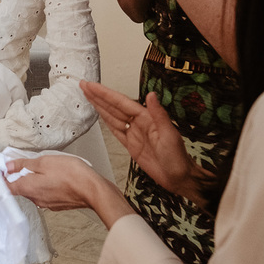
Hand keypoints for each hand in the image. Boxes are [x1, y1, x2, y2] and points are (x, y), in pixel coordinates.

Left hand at [6, 154, 135, 226]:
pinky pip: (45, 194)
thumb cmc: (72, 175)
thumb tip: (9, 166)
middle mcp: (36, 199)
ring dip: (34, 181)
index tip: (1, 169)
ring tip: (43, 168)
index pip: (7, 187)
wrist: (93, 190)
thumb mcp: (44, 161)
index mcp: (29, 188)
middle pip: (20, 188)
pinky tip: (54, 177)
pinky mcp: (57, 204)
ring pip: (33, 191)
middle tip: (23, 163)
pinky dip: (45, 186)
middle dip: (19, 177)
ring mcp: (47, 204)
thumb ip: (24, 164)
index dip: (2, 178)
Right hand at [82, 81, 209, 205]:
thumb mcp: (170, 135)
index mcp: (146, 118)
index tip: (92, 86)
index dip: (105, 94)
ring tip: (88, 95)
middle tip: (84, 85)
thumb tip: (152, 95)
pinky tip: (100, 114)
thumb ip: (159, 114)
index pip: (121, 102)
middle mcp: (138, 123)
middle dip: (98, 96)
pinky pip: (115, 130)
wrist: (178, 178)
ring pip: (112, 116)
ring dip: (99, 105)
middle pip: (113, 107)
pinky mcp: (131, 145)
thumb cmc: (178, 158)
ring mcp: (134, 134)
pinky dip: (106, 121)